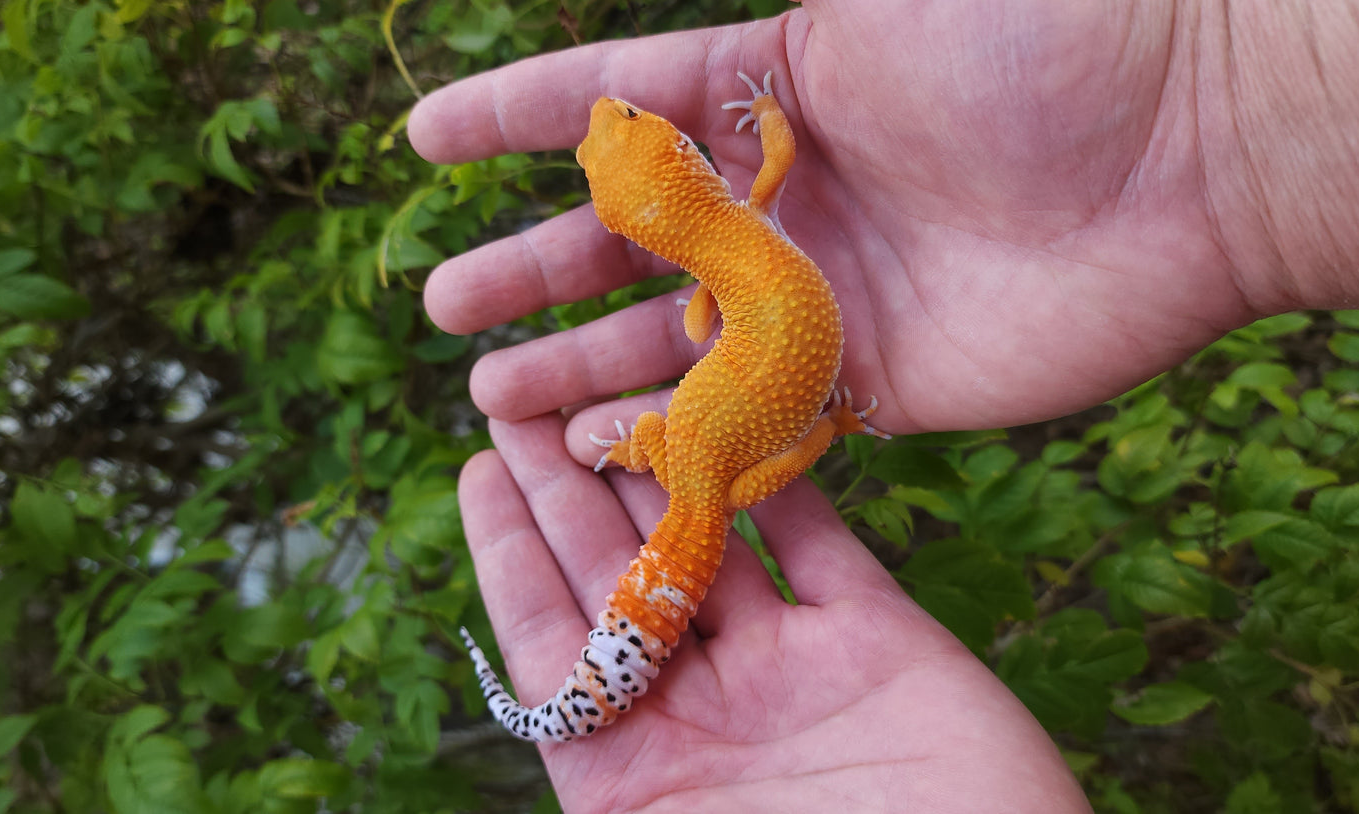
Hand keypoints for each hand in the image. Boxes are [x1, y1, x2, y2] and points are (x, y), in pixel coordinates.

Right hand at [408, 1, 1351, 437]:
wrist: (1186, 155)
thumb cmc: (1033, 50)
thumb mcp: (867, 13)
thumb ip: (756, 50)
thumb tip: (648, 69)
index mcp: (773, 93)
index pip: (613, 108)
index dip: (513, 121)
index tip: (423, 142)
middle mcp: (786, 203)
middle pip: (627, 248)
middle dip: (529, 274)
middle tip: (443, 305)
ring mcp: (822, 301)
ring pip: (672, 348)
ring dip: (578, 369)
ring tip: (489, 398)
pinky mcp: (874, 385)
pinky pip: (750, 422)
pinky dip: (673, 441)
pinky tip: (597, 452)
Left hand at [460, 415, 1089, 812]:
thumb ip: (607, 807)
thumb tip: (529, 728)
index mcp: (638, 775)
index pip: (554, 646)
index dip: (512, 557)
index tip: (477, 477)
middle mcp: (707, 713)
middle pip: (620, 579)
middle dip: (570, 492)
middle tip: (523, 407)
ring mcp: (793, 674)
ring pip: (713, 545)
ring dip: (664, 470)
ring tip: (609, 395)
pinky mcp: (881, 645)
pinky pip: (824, 548)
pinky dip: (787, 486)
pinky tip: (742, 420)